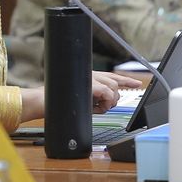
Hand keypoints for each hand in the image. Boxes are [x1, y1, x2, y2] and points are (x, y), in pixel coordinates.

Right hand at [18, 72, 142, 121]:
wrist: (43, 101)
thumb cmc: (60, 102)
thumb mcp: (82, 100)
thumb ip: (95, 99)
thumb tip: (107, 104)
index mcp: (90, 76)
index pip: (113, 77)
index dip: (126, 81)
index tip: (138, 83)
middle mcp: (91, 74)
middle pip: (115, 83)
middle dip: (115, 97)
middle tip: (105, 107)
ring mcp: (89, 78)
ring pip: (113, 88)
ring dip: (110, 100)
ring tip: (100, 107)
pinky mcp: (89, 85)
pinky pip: (107, 93)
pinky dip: (106, 101)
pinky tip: (99, 106)